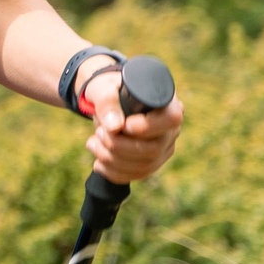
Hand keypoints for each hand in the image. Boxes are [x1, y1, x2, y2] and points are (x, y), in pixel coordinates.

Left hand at [83, 66, 183, 183]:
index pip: (171, 119)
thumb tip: (114, 126)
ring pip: (145, 165)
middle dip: (120, 146)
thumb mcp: (104, 88)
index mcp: (167, 103)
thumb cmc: (109, 90)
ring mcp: (163, 148)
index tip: (123, 126)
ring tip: (93, 143)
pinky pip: (137, 175)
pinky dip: (114, 173)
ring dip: (113, 160)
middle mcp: (171, 128)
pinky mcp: (152, 162)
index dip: (147, 127)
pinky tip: (98, 163)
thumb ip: (107, 102)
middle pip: (155, 148)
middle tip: (98, 133)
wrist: (108, 102)